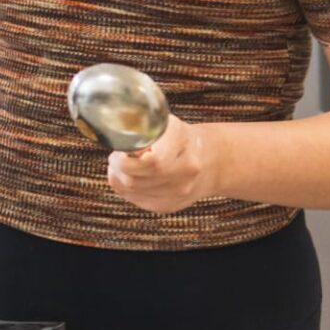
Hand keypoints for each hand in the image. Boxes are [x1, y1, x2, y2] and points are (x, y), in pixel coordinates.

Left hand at [106, 114, 222, 213]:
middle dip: (118, 167)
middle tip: (117, 156)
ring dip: (119, 176)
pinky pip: (135, 199)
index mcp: (185, 144)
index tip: (121, 150)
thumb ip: (144, 128)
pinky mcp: (169, 205)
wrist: (212, 161)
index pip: (151, 162)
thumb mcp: (168, 124)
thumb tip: (121, 141)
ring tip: (124, 164)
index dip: (128, 158)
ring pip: (131, 189)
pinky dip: (125, 188)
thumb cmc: (182, 139)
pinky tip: (132, 177)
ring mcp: (179, 192)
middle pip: (135, 179)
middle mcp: (186, 171)